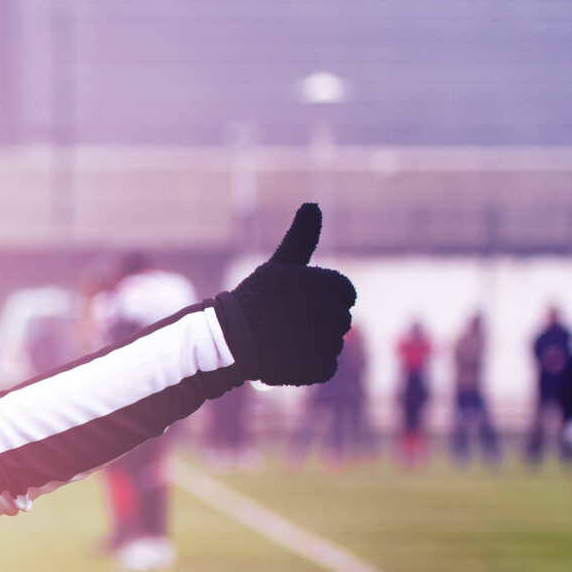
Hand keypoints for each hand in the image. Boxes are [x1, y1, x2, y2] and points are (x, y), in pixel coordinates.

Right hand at [224, 204, 357, 386]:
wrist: (226, 340)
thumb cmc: (254, 299)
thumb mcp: (279, 265)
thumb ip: (302, 238)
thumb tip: (313, 203)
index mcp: (325, 282)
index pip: (346, 294)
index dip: (323, 301)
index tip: (296, 307)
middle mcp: (328, 309)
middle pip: (340, 322)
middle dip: (318, 325)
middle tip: (284, 326)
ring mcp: (324, 339)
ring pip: (333, 345)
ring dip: (312, 347)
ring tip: (281, 342)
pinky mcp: (319, 366)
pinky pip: (327, 368)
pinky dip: (308, 368)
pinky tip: (285, 359)